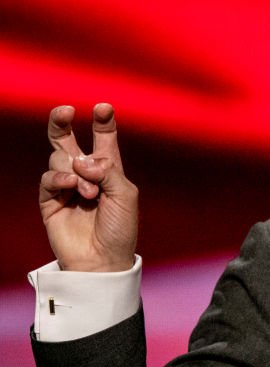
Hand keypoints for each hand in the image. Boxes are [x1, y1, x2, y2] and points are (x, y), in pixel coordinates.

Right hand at [39, 104, 137, 271]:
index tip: (104, 107)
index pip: (104, 139)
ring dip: (76, 170)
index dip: (103, 122)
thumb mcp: (125, 195)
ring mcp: (66, 186)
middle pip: (67, 140)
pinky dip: (61, 178)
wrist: (102, 259)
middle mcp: (86, 174)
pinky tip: (72, 187)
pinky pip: (48, 177)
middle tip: (66, 110)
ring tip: (90, 193)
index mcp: (109, 170)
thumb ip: (107, 171)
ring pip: (59, 158)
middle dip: (62, 121)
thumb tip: (81, 160)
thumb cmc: (120, 229)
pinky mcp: (50, 200)